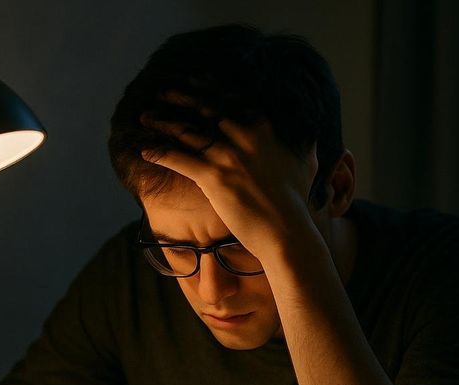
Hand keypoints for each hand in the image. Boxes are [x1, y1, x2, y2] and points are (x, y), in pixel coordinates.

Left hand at [140, 92, 320, 262]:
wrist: (287, 230)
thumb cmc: (296, 200)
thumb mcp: (307, 162)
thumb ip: (305, 143)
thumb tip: (313, 135)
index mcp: (264, 127)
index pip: (231, 99)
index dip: (209, 88)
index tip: (193, 80)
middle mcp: (244, 135)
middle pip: (204, 108)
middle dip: (180, 97)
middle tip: (162, 91)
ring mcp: (227, 155)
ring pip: (187, 131)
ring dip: (163, 122)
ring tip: (146, 117)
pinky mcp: (213, 178)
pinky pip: (179, 160)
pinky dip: (160, 153)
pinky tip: (144, 150)